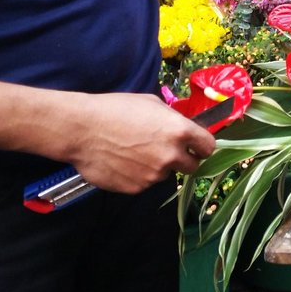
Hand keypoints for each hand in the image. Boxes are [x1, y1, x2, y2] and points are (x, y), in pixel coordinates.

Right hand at [66, 93, 215, 193]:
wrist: (82, 129)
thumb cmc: (116, 109)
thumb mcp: (152, 103)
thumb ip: (173, 120)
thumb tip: (183, 129)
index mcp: (179, 131)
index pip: (208, 147)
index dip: (202, 146)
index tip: (196, 146)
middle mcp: (170, 156)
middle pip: (192, 166)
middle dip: (183, 159)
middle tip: (165, 150)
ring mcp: (153, 175)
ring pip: (164, 174)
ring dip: (157, 166)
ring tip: (134, 152)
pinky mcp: (136, 188)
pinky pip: (144, 182)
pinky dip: (138, 175)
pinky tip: (122, 161)